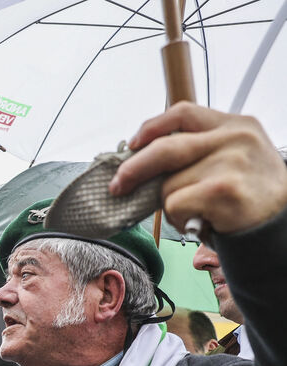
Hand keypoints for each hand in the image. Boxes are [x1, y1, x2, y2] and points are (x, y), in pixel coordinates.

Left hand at [110, 102, 286, 234]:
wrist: (281, 230)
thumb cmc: (249, 196)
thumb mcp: (234, 159)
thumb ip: (198, 150)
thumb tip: (140, 159)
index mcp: (237, 125)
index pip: (183, 112)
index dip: (151, 127)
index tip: (133, 143)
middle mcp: (236, 138)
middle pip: (164, 148)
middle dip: (133, 169)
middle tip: (118, 185)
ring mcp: (231, 163)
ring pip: (168, 184)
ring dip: (170, 205)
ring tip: (195, 212)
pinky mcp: (223, 190)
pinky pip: (174, 204)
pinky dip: (178, 219)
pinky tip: (199, 221)